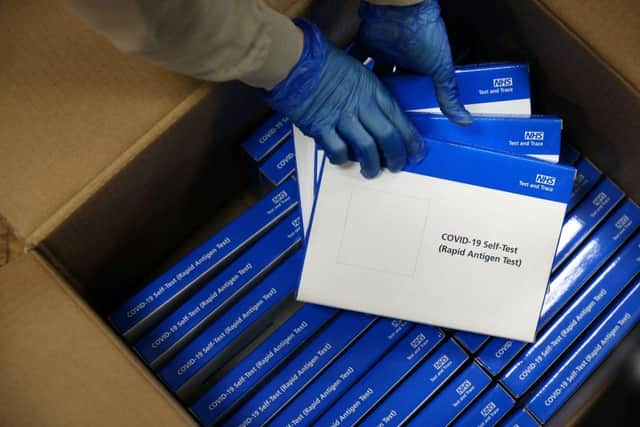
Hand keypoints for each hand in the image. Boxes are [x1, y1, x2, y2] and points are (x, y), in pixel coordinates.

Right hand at [264, 20, 425, 178]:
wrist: (296, 62)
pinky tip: (343, 159)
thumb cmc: (327, 64)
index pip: (399, 119)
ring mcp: (341, 118)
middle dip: (396, 157)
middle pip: (387, 137)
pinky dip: (342, 159)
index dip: (411, 140)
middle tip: (397, 167)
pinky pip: (337, 151)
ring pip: (366, 148)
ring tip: (371, 172)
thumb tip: (380, 117)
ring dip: (371, 165)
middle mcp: (361, 106)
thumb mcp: (359, 72)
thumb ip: (371, 94)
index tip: (416, 153)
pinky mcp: (321, 128)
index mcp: (373, 90)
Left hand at [359, 0, 471, 124]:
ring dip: (368, 87)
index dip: (408, 104)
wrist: (401, 9)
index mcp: (418, 66)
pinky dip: (352, 70)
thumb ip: (447, 94)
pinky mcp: (366, 45)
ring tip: (361, 108)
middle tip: (378, 119)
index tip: (401, 123)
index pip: (412, 90)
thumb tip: (464, 120)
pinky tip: (348, 88)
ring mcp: (382, 53)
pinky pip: (356, 60)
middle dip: (387, 98)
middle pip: (391, 85)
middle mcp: (399, 60)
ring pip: (373, 75)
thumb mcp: (440, 69)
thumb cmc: (424, 34)